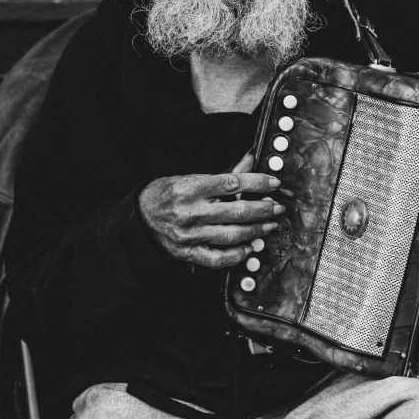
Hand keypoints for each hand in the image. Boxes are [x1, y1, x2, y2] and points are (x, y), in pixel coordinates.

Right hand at [138, 152, 284, 268]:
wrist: (140, 216)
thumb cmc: (169, 193)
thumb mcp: (193, 178)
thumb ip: (225, 174)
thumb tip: (251, 159)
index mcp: (192, 188)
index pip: (232, 183)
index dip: (257, 183)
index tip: (274, 182)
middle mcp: (191, 212)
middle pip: (236, 211)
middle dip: (263, 209)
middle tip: (278, 206)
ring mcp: (190, 235)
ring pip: (231, 235)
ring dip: (256, 231)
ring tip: (270, 225)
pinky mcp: (188, 253)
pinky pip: (218, 258)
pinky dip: (237, 255)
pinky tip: (249, 248)